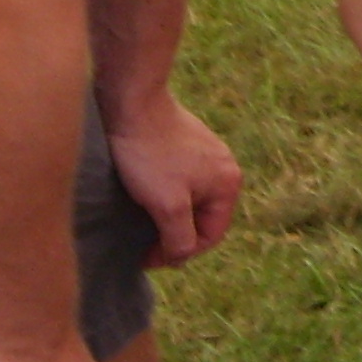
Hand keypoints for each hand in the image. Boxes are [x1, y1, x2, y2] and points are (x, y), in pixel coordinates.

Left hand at [104, 90, 240, 268]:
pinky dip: (162, 193)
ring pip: (188, 200)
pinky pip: (179, 181)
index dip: (179, 254)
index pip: (210, 236)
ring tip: (140, 218)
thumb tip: (180, 256)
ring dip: (166, 215)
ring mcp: (205, 153)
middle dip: (173, 234)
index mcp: (228, 184)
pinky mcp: (185, 143)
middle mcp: (224, 167)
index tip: (147, 257)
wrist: (133, 105)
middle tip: (142, 242)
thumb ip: (181, 240)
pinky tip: (141, 192)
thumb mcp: (168, 207)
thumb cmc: (151, 156)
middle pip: (200, 218)